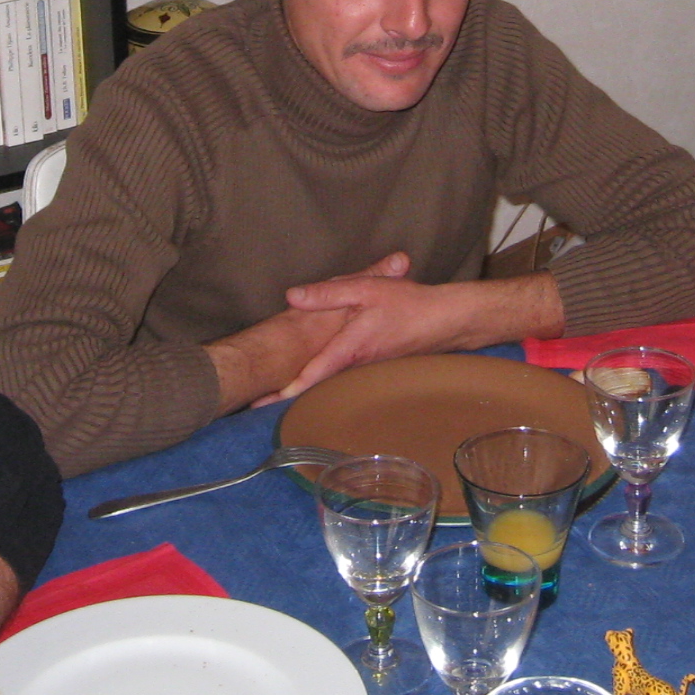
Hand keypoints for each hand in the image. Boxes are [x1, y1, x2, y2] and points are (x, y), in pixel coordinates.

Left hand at [276, 253, 563, 397]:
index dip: (283, 391)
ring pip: (326, 383)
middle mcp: (353, 367)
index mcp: (348, 349)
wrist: (445, 320)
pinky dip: (320, 381)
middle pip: (313, 385)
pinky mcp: (370, 368)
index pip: (310, 375)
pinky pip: (340, 377)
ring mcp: (362, 371)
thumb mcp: (365, 289)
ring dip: (301, 390)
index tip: (259, 403)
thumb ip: (328, 293)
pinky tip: (308, 381)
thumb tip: (291, 297)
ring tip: (269, 397)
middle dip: (283, 395)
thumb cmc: (407, 303)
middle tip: (250, 405)